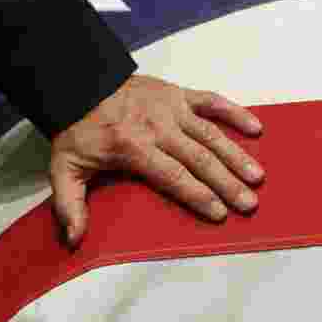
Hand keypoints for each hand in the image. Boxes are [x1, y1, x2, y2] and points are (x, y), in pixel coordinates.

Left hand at [49, 73, 264, 248]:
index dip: (197, 195)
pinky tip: (255, 128)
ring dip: (236, 155)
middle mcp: (157, 126)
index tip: (219, 212)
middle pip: (199, 158)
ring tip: (257, 176)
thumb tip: (74, 239)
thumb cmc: (77, 128)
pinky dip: (234, 112)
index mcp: (132, 146)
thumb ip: (69, 204)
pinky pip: (211, 101)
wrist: (79, 82)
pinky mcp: (178, 93)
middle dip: (226, 182)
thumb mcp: (63, 167)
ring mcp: (171, 107)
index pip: (172, 175)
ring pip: (211, 134)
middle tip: (249, 203)